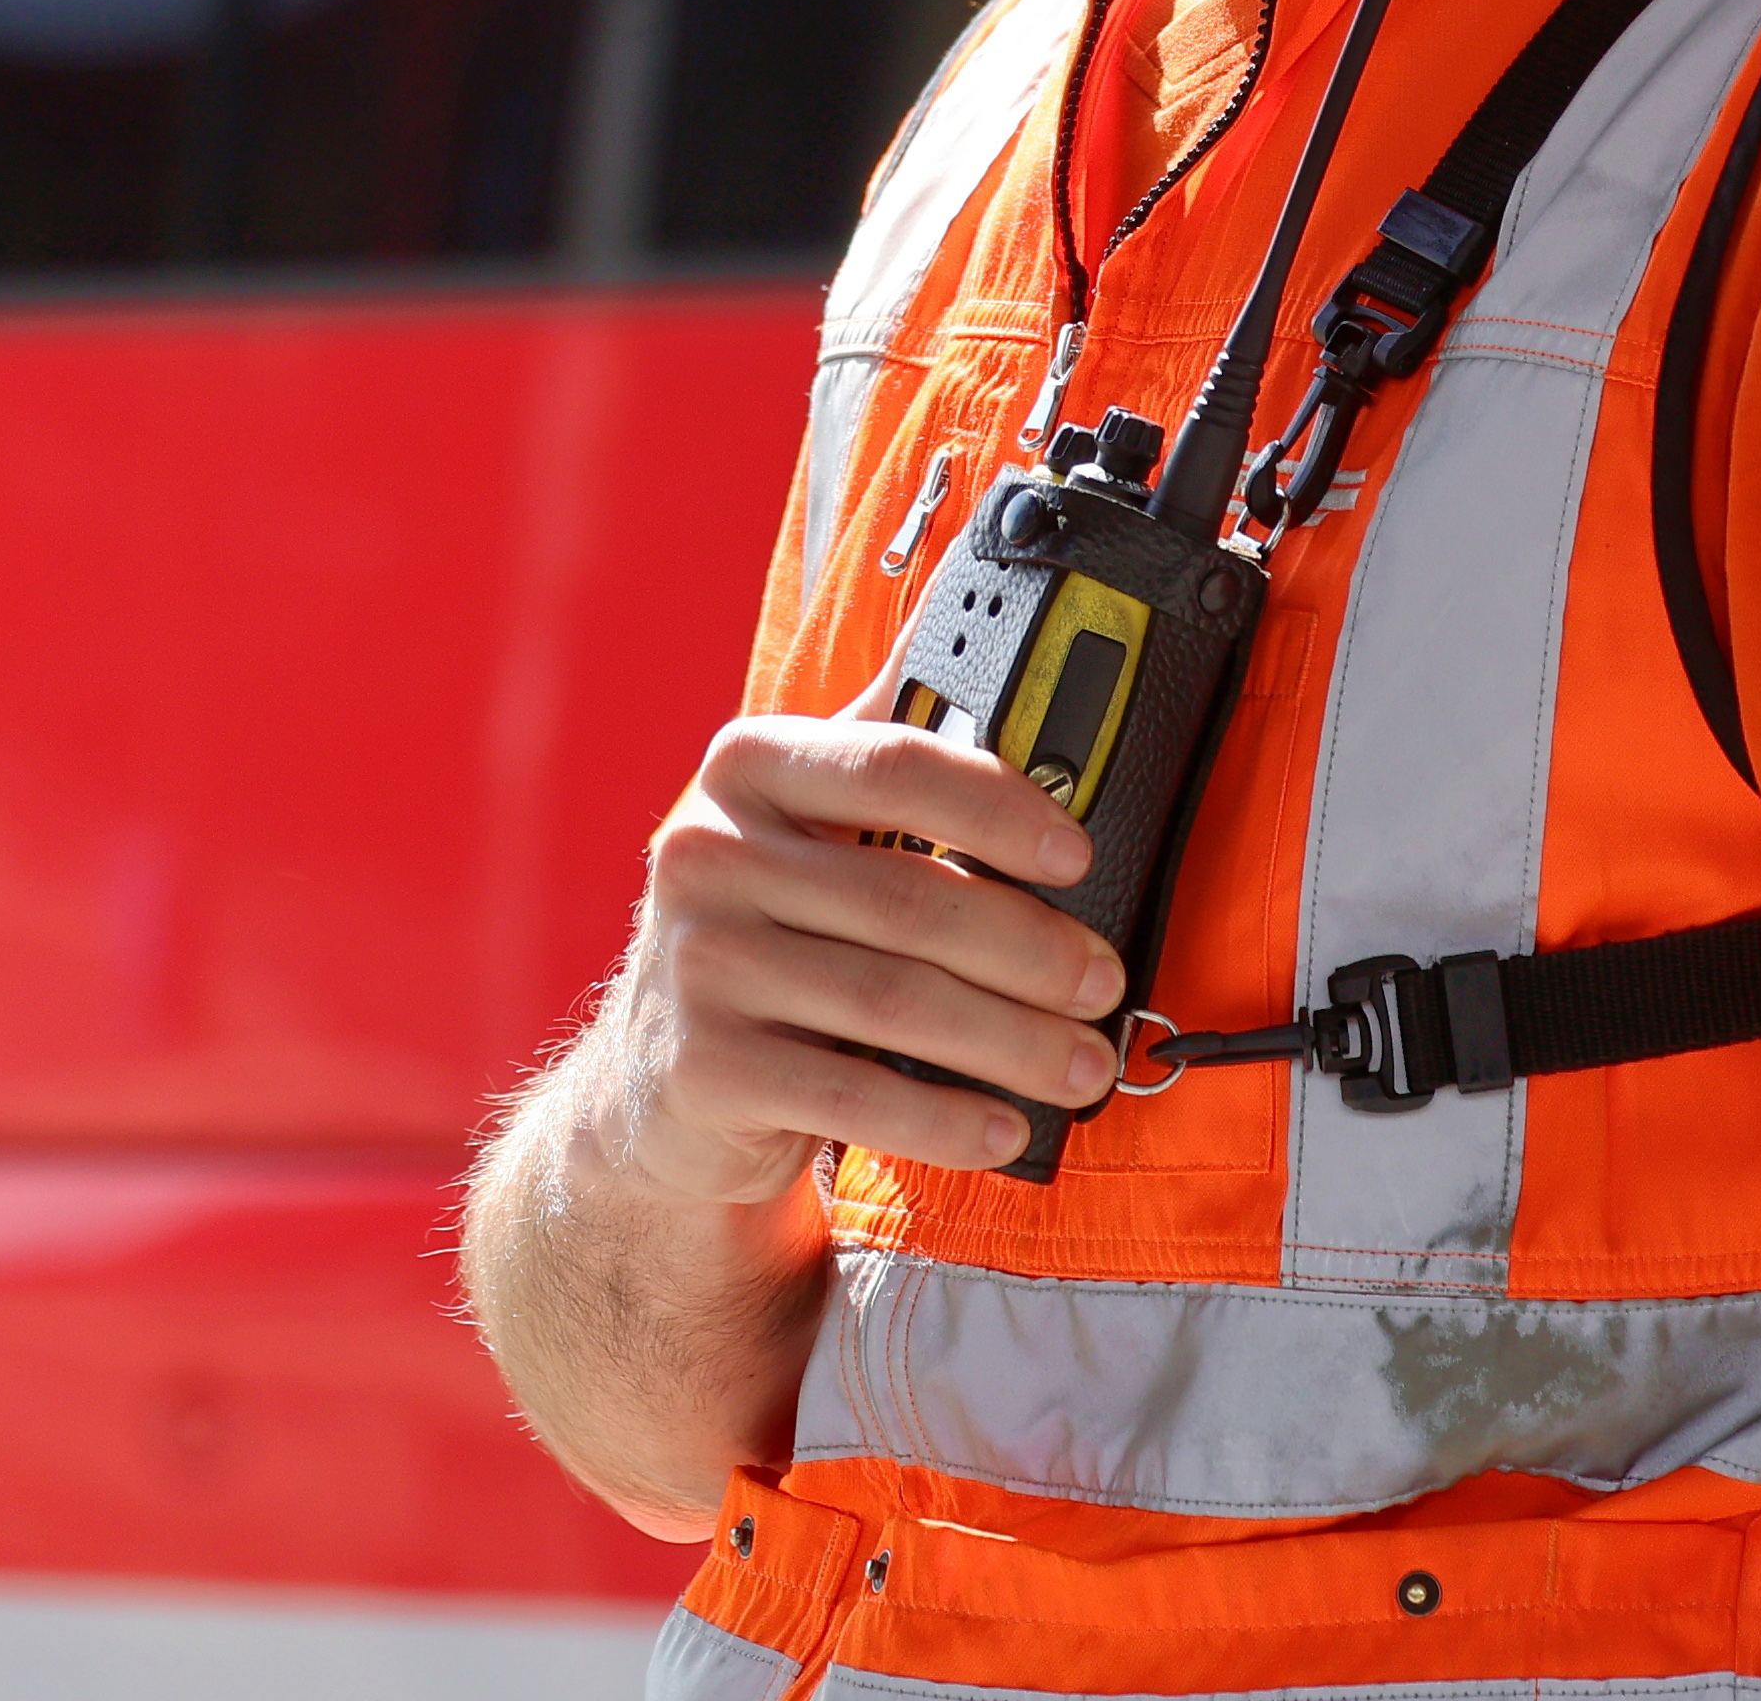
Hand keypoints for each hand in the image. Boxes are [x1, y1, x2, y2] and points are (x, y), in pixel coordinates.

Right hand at [593, 678, 1129, 1194]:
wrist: (659, 1083)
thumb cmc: (768, 937)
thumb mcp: (802, 831)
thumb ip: (885, 750)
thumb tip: (990, 632)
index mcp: (747, 767)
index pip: (891, 763)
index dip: (996, 804)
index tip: (1075, 853)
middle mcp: (708, 852)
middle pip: (907, 898)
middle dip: (1030, 948)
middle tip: (1101, 981)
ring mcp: (698, 962)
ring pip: (894, 1000)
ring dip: (1012, 1041)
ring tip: (1082, 1063)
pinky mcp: (704, 1066)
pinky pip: (854, 1092)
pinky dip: (946, 1117)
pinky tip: (1004, 1128)